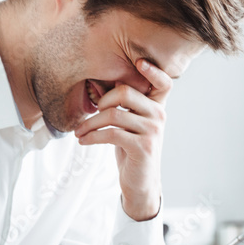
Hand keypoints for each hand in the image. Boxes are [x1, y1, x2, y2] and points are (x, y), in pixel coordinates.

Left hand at [74, 59, 171, 220]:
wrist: (140, 183)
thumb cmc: (131, 149)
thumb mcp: (127, 124)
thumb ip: (119, 105)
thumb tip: (96, 83)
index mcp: (157, 107)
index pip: (164, 82)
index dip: (153, 70)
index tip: (138, 62)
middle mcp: (159, 116)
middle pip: (126, 92)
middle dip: (102, 101)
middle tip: (92, 113)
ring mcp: (152, 131)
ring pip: (113, 114)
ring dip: (90, 123)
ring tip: (79, 132)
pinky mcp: (142, 147)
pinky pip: (110, 133)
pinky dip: (91, 136)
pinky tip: (83, 141)